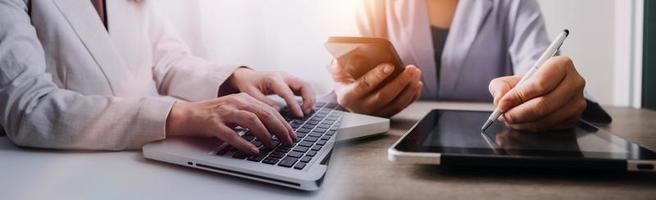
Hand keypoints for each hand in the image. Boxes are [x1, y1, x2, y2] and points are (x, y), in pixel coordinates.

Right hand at [166, 93, 296, 154]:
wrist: (185, 114)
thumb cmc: (211, 115)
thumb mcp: (234, 110)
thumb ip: (251, 114)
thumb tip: (272, 128)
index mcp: (242, 98)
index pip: (269, 109)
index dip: (283, 122)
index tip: (292, 133)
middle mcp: (235, 102)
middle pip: (264, 113)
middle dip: (279, 128)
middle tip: (288, 140)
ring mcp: (224, 113)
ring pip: (251, 121)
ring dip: (265, 134)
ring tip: (273, 145)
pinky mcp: (213, 124)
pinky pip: (232, 134)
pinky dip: (245, 143)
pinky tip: (253, 150)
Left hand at [222, 68, 314, 117]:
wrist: (248, 76)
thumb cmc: (248, 85)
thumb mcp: (251, 94)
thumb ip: (264, 102)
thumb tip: (278, 112)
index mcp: (273, 79)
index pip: (287, 91)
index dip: (294, 104)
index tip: (299, 115)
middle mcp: (284, 76)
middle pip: (303, 84)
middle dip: (308, 99)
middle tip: (305, 113)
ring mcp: (289, 78)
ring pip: (306, 85)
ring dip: (310, 98)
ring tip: (307, 112)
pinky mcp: (291, 82)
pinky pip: (304, 88)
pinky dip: (308, 97)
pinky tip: (306, 108)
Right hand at [329, 62, 422, 116]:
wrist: (347, 92)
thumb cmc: (344, 77)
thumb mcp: (337, 69)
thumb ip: (341, 61)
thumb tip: (355, 53)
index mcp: (347, 96)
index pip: (364, 86)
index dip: (377, 76)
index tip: (390, 65)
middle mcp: (361, 108)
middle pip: (384, 96)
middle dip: (400, 81)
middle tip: (411, 68)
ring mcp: (374, 113)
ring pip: (396, 103)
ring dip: (409, 88)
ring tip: (416, 73)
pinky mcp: (385, 114)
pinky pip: (402, 107)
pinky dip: (412, 96)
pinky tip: (417, 84)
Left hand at [488, 56, 585, 131]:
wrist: (543, 89)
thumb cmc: (528, 82)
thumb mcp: (511, 78)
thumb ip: (500, 86)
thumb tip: (499, 100)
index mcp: (562, 64)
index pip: (540, 84)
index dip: (519, 96)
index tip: (502, 103)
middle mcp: (574, 82)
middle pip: (544, 104)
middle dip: (518, 113)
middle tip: (503, 115)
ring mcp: (577, 101)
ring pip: (545, 118)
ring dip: (522, 122)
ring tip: (509, 118)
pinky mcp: (574, 117)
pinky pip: (548, 127)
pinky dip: (529, 127)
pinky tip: (521, 122)